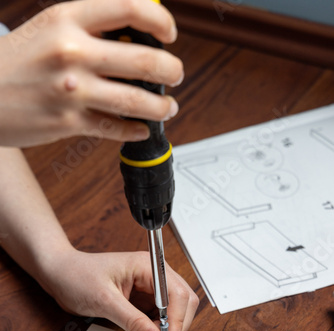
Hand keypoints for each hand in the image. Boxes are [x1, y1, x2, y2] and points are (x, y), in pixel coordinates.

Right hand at [0, 0, 182, 146]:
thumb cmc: (12, 62)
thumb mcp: (47, 27)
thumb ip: (89, 27)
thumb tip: (133, 33)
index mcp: (67, 18)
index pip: (130, 9)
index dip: (161, 21)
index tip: (170, 33)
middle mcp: (72, 52)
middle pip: (146, 61)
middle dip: (172, 70)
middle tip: (177, 75)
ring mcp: (72, 91)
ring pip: (136, 101)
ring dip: (162, 106)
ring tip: (168, 108)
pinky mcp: (69, 123)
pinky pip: (115, 129)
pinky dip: (135, 130)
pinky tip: (142, 129)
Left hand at [39, 248, 198, 330]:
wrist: (60, 274)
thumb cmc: (77, 275)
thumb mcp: (105, 301)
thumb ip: (132, 321)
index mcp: (147, 265)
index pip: (177, 292)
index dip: (177, 319)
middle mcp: (152, 273)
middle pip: (183, 300)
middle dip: (177, 324)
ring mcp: (148, 285)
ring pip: (173, 309)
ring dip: (168, 328)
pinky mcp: (142, 298)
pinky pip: (159, 315)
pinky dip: (157, 328)